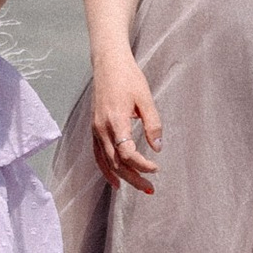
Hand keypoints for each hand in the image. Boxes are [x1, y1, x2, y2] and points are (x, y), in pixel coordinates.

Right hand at [90, 48, 160, 193]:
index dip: (142, 165)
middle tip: (150, 188)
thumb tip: (158, 147)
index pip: (126, 153)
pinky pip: (98, 155)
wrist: (107, 63)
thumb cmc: (128, 77)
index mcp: (115, 120)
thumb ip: (153, 124)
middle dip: (134, 178)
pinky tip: (116, 180)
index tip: (156, 167)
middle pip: (116, 162)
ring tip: (139, 187)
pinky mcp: (94, 128)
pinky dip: (106, 169)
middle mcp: (102, 128)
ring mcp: (95, 129)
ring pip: (106, 161)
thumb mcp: (145, 98)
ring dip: (122, 177)